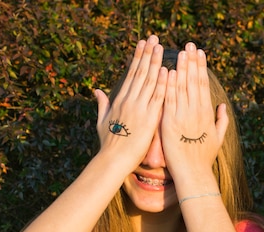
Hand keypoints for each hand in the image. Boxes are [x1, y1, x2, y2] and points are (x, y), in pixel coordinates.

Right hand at [95, 35, 167, 170]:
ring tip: (160, 47)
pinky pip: (157, 99)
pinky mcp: (149, 119)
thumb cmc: (108, 144)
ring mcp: (139, 109)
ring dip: (155, 63)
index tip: (142, 45)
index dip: (137, 58)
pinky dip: (162, 85)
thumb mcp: (101, 121)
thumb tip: (96, 90)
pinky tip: (167, 71)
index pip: (130, 74)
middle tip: (154, 38)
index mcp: (119, 100)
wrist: (113, 160)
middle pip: (140, 73)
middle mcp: (129, 101)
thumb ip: (102, 104)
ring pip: (149, 81)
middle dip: (147, 54)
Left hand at [161, 42, 227, 185]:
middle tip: (190, 44)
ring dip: (181, 68)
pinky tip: (169, 72)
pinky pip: (169, 100)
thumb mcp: (218, 138)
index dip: (201, 67)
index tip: (199, 53)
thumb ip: (221, 121)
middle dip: (192, 61)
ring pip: (182, 87)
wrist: (193, 173)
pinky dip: (169, 86)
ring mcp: (183, 116)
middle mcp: (196, 112)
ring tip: (180, 52)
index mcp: (206, 113)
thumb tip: (223, 106)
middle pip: (194, 81)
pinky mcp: (170, 123)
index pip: (203, 84)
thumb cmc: (204, 158)